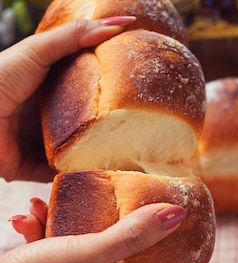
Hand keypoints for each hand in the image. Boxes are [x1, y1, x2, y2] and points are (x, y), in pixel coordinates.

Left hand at [0, 16, 134, 181]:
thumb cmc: (0, 79)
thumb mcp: (38, 52)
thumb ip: (73, 38)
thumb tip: (116, 24)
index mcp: (46, 88)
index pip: (83, 88)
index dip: (106, 88)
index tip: (133, 89)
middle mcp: (46, 117)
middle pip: (83, 124)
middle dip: (105, 128)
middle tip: (135, 127)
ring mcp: (42, 144)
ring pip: (77, 152)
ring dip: (95, 154)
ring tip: (125, 153)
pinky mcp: (36, 168)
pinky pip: (64, 174)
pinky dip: (79, 175)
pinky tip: (101, 171)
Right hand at [0, 203, 185, 262]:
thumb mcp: (91, 250)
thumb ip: (132, 234)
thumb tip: (174, 216)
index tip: (165, 253)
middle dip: (118, 244)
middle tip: (124, 221)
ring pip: (83, 259)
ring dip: (74, 229)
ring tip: (56, 208)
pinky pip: (56, 257)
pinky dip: (47, 234)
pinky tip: (33, 215)